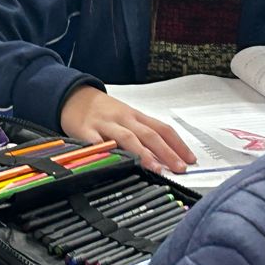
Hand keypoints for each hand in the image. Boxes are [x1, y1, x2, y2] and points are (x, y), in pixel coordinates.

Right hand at [60, 86, 194, 173]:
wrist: (74, 96)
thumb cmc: (104, 111)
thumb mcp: (126, 118)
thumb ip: (143, 134)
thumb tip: (168, 157)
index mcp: (136, 117)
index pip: (162, 129)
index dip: (178, 144)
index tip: (190, 160)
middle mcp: (124, 119)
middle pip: (149, 135)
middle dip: (166, 152)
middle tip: (180, 168)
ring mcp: (105, 125)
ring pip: (127, 138)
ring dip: (143, 154)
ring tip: (156, 168)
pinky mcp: (85, 131)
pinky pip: (96, 142)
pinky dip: (106, 151)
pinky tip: (115, 162)